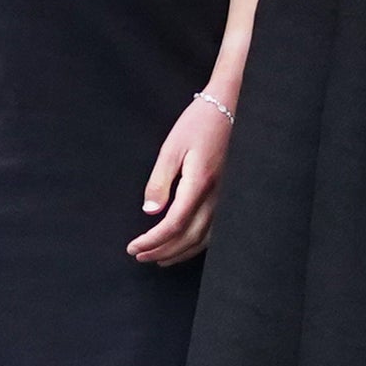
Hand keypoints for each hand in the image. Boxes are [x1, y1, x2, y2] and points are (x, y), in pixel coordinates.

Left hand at [128, 93, 233, 263]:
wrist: (232, 106)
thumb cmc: (200, 122)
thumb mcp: (171, 148)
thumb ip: (159, 181)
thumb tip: (150, 212)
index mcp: (199, 184)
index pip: (173, 225)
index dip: (152, 240)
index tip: (133, 247)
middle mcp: (217, 196)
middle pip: (188, 237)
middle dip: (162, 251)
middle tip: (139, 256)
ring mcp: (227, 198)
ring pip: (205, 238)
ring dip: (180, 252)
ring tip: (159, 259)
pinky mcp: (231, 196)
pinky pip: (216, 230)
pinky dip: (198, 244)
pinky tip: (186, 245)